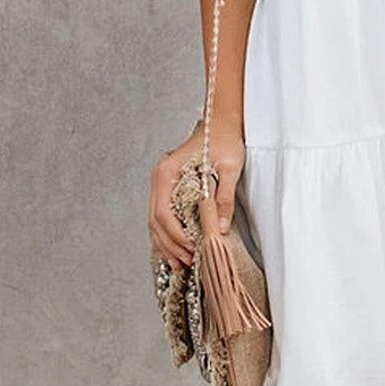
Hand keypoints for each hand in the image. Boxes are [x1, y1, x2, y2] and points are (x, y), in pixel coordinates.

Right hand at [149, 117, 246, 270]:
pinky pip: (162, 214)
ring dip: (166, 243)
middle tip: (187, 261)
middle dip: (169, 244)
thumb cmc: (225, 140)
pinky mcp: (169, 187)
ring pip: (155, 220)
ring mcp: (161, 183)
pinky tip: (177, 247)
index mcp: (167, 172)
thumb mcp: (229, 168)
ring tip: (180, 262)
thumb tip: (220, 228)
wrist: (222, 123)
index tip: (191, 248)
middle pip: (155, 220)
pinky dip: (168, 233)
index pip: (163, 212)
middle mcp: (159, 178)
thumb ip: (223, 198)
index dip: (175, 234)